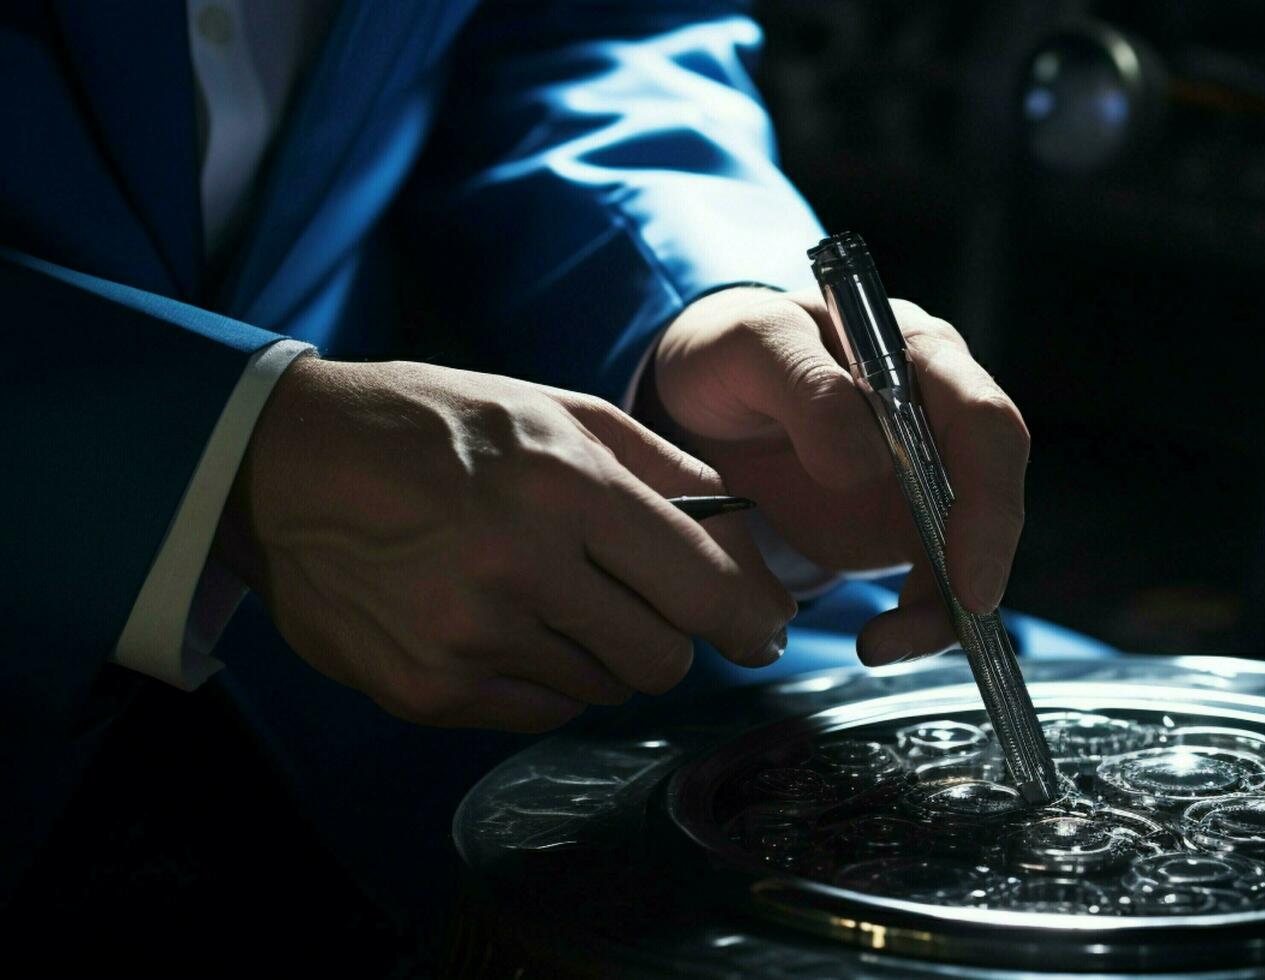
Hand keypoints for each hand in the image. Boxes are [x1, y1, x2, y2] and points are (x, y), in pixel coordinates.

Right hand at [221, 358, 795, 732]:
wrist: (281, 466)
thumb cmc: (431, 425)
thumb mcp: (552, 408)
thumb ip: (659, 464)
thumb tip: (742, 526)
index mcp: (565, 487)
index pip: (701, 585)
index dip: (749, 615)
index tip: (765, 628)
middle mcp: (523, 570)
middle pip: (663, 658)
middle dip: (670, 635)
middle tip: (640, 602)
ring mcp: (472, 640)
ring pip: (604, 689)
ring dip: (600, 652)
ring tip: (546, 595)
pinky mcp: (429, 691)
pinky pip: (540, 711)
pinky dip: (543, 677)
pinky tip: (504, 624)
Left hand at [649, 288, 1029, 665]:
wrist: (700, 400)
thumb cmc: (732, 354)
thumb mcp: (751, 346)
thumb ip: (807, 388)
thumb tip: (864, 465)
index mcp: (916, 355)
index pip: (983, 419)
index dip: (988, 496)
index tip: (966, 567)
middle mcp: (939, 413)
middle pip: (994, 487)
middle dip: (983, 558)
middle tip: (960, 613)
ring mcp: (925, 474)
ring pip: (971, 545)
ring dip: (946, 605)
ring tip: (885, 643)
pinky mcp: (902, 525)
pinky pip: (932, 579)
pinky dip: (916, 620)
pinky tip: (881, 642)